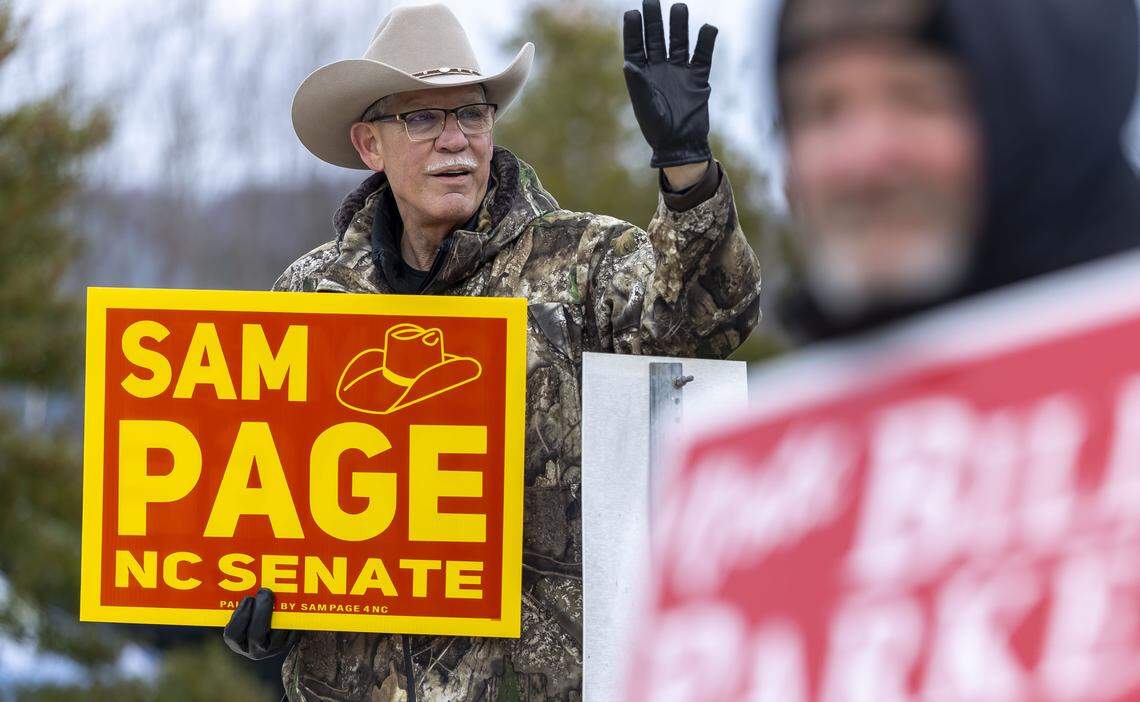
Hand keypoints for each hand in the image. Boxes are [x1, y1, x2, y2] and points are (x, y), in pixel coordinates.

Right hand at [223, 588, 298, 659]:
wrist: (272, 635)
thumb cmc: (251, 618)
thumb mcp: (242, 615)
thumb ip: (243, 605)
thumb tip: (236, 579)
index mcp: (238, 643)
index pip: (233, 634)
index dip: (240, 616)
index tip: (248, 598)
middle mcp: (255, 650)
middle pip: (256, 633)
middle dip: (261, 611)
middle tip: (265, 592)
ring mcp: (273, 649)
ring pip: (277, 632)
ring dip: (279, 611)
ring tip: (280, 593)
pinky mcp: (289, 643)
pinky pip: (291, 629)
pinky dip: (291, 615)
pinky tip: (291, 600)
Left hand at [623, 0, 716, 167]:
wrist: (681, 145)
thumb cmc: (657, 130)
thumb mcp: (646, 108)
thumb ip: (638, 86)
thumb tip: (627, 63)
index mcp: (641, 75)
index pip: (636, 46)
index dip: (634, 30)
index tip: (633, 13)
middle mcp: (659, 68)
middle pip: (656, 38)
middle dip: (655, 20)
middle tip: (652, 0)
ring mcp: (679, 72)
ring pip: (679, 42)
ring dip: (678, 26)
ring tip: (679, 7)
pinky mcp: (698, 78)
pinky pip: (703, 56)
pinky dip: (706, 42)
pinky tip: (707, 28)